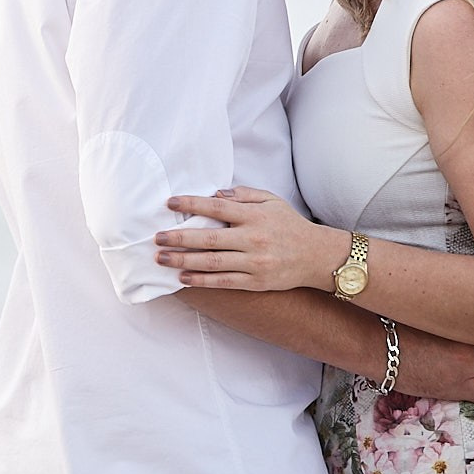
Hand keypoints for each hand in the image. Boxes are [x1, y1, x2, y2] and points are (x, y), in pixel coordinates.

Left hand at [154, 186, 348, 291]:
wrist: (317, 256)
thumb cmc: (289, 225)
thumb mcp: (271, 200)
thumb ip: (243, 194)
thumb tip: (215, 192)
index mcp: (254, 216)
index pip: (217, 207)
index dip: (191, 204)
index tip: (170, 203)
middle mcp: (252, 239)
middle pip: (209, 238)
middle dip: (179, 238)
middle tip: (156, 238)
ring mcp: (254, 263)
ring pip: (212, 263)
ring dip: (183, 261)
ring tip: (160, 258)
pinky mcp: (256, 282)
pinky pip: (224, 282)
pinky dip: (202, 280)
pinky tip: (182, 278)